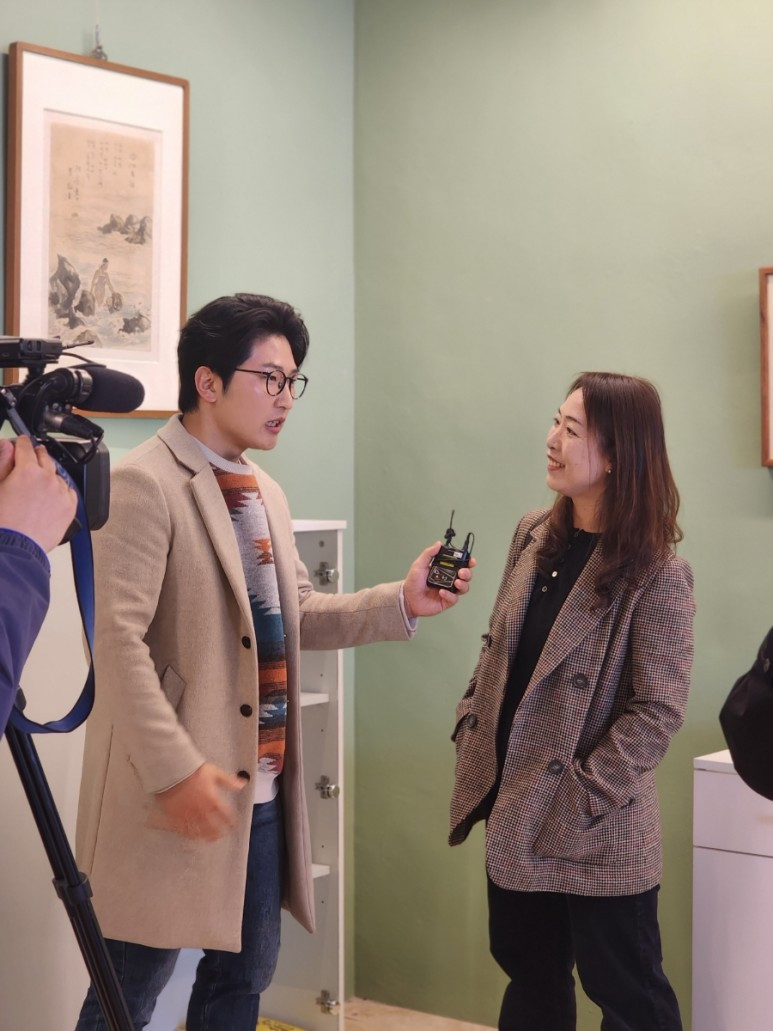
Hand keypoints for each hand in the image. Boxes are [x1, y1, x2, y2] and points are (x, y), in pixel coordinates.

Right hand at [0, 435, 76, 551]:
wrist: (15, 548)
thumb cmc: (2, 522)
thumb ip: (3, 463)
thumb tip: (7, 446)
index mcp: (27, 470)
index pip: (26, 447)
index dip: (21, 442)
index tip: (21, 441)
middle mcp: (48, 479)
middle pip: (45, 458)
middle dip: (37, 453)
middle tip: (33, 453)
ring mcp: (61, 493)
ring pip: (58, 475)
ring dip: (50, 473)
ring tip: (41, 479)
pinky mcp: (70, 507)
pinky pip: (69, 491)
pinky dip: (62, 489)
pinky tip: (54, 492)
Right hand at [148, 761, 246, 841]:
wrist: (174, 771)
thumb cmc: (194, 771)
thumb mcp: (215, 773)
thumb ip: (229, 781)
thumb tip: (242, 784)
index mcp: (213, 800)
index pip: (226, 815)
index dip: (231, 821)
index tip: (232, 825)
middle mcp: (202, 810)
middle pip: (213, 827)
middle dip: (218, 833)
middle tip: (220, 835)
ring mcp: (189, 815)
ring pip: (199, 831)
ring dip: (205, 836)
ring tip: (208, 839)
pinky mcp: (176, 816)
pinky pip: (183, 829)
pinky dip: (189, 833)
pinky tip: (191, 835)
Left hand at [402, 541, 475, 618]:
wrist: (407, 598)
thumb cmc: (413, 581)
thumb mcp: (419, 564)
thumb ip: (428, 553)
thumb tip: (438, 543)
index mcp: (445, 569)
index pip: (461, 565)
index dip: (468, 562)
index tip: (471, 561)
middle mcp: (449, 579)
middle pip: (466, 576)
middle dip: (467, 573)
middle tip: (462, 572)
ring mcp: (449, 591)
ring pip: (464, 587)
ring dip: (463, 584)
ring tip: (456, 582)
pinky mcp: (447, 601)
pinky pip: (454, 598)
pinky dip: (450, 595)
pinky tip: (441, 592)